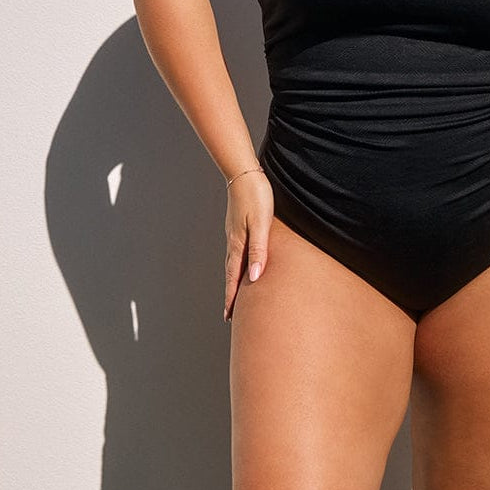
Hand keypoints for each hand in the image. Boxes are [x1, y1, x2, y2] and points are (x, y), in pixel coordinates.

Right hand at [224, 170, 273, 321]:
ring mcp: (234, 232)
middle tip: (229, 313)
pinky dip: (237, 264)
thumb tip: (253, 278)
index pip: (233, 277)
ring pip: (233, 262)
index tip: (228, 316)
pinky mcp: (238, 224)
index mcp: (238, 243)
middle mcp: (233, 241)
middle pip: (230, 273)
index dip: (232, 297)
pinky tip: (242, 263)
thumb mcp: (261, 224)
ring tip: (235, 292)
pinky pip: (237, 251)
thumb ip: (259, 250)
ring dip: (233, 279)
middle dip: (230, 293)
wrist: (244, 172)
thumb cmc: (256, 196)